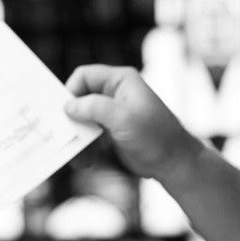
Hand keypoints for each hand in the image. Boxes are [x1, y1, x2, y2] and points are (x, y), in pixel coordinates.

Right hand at [64, 65, 202, 183]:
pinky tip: (86, 162)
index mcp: (120, 81)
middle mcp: (115, 94)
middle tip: (66, 138)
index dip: (72, 92)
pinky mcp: (112, 133)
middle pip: (80, 99)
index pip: (84, 76)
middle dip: (73, 120)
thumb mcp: (123, 118)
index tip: (65, 113)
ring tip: (79, 159)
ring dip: (78, 139)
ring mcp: (113, 114)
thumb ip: (94, 108)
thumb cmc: (156, 136)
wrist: (174, 163)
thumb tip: (68, 106)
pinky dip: (85, 148)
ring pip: (83, 121)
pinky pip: (90, 136)